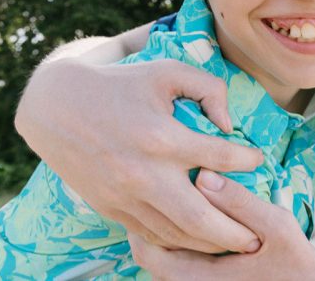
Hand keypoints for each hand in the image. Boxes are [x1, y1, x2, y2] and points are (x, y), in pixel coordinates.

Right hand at [15, 57, 264, 252]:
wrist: (55, 107)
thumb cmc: (121, 84)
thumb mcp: (167, 71)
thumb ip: (208, 88)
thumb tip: (228, 124)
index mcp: (161, 136)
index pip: (220, 157)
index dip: (248, 160)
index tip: (258, 159)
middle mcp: (144, 173)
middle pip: (200, 217)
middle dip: (234, 232)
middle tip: (257, 237)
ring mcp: (125, 196)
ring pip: (175, 235)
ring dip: (208, 244)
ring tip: (234, 244)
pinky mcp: (110, 209)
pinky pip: (150, 236)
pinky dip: (177, 243)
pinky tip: (197, 241)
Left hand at [129, 170, 314, 280]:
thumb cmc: (298, 264)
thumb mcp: (277, 227)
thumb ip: (240, 204)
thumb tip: (202, 174)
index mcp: (203, 279)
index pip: (150, 254)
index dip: (142, 220)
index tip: (153, 186)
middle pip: (150, 258)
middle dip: (148, 224)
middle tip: (157, 188)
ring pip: (164, 263)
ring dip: (164, 232)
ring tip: (173, 199)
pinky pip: (180, 267)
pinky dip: (179, 243)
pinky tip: (195, 217)